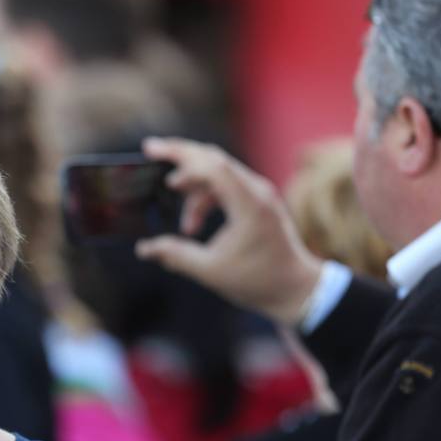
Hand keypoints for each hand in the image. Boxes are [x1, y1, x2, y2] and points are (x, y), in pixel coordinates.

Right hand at [135, 137, 323, 325]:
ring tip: (186, 227)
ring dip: (193, 191)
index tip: (151, 152)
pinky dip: (205, 198)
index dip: (180, 156)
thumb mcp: (211, 271)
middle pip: (214, 159)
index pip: (212, 166)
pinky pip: (226, 186)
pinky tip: (195, 224)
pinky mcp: (257, 201)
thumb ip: (176, 256)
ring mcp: (259, 194)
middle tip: (150, 150)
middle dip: (180, 155)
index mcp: (249, 205)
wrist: (296, 289)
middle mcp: (257, 191)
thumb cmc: (258, 281)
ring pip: (217, 173)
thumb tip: (144, 248)